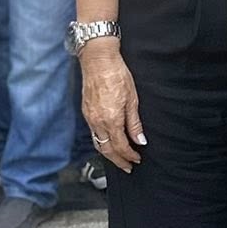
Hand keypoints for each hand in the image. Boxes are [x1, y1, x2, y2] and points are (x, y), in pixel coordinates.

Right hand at [80, 43, 145, 169]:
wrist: (98, 60)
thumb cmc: (117, 75)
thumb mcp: (132, 99)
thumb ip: (134, 123)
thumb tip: (140, 141)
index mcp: (111, 119)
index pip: (120, 146)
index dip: (129, 156)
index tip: (137, 160)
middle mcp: (97, 122)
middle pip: (107, 150)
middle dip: (118, 161)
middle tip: (128, 167)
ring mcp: (89, 117)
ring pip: (98, 143)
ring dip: (109, 154)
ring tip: (119, 159)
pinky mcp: (86, 112)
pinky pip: (93, 133)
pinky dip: (102, 142)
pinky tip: (109, 142)